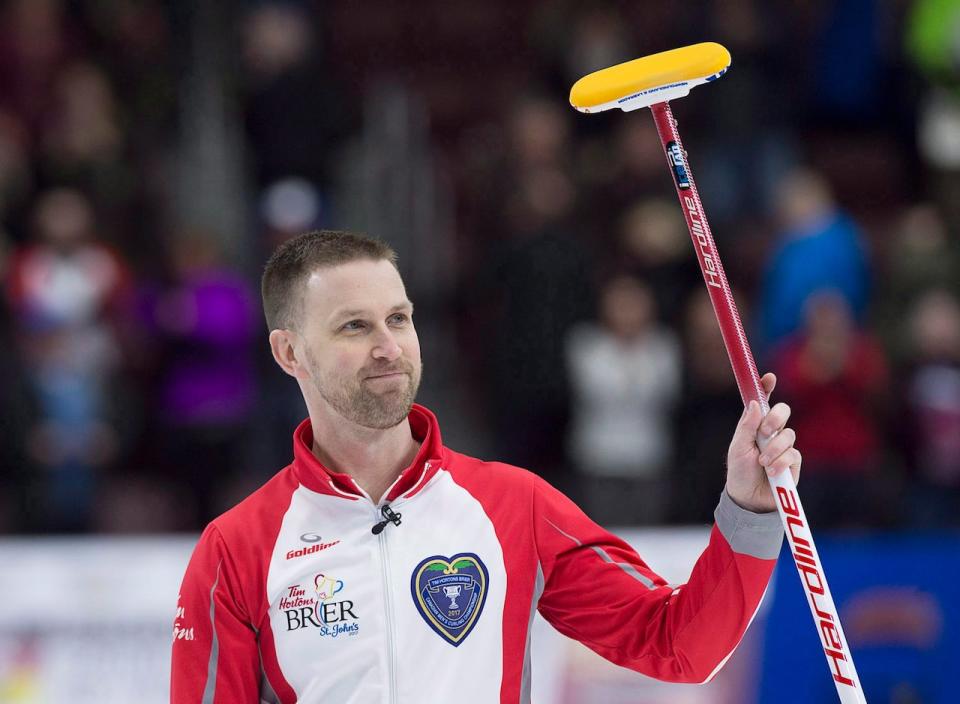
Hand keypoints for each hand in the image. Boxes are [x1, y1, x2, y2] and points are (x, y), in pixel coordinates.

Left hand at [724, 373, 801, 512]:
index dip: (766, 387)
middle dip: (775, 418)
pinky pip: (793, 454)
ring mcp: (784, 446)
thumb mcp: (738, 448)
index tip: (768, 378)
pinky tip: (771, 471)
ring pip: (789, 435)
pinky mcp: (793, 461)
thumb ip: (746, 426)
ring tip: (762, 463)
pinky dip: (781, 462)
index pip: (762, 401)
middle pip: (783, 411)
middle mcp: (771, 432)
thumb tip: (754, 403)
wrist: (749, 499)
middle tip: (764, 431)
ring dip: (774, 449)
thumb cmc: (740, 471)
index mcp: (754, 425)